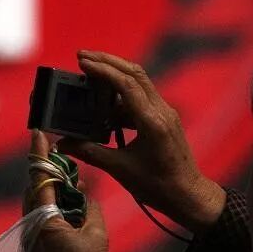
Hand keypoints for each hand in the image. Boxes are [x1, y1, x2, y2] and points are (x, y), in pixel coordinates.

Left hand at [23, 130, 106, 251]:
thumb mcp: (96, 235)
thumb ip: (89, 205)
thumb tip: (83, 187)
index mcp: (44, 216)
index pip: (40, 176)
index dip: (39, 152)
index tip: (39, 132)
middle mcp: (29, 222)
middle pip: (35, 187)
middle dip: (47, 170)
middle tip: (61, 155)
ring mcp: (26, 235)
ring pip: (34, 201)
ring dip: (48, 189)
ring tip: (66, 180)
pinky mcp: (29, 245)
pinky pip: (36, 216)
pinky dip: (48, 206)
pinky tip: (64, 206)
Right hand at [59, 50, 226, 236]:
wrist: (189, 196)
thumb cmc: (158, 186)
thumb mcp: (120, 169)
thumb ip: (90, 152)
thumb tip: (63, 143)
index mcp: (152, 122)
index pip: (127, 84)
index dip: (103, 70)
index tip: (82, 62)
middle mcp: (162, 111)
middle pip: (135, 73)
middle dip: (107, 61)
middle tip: (82, 55)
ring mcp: (165, 112)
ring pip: (139, 81)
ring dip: (114, 74)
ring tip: (89, 76)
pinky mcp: (163, 117)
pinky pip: (141, 96)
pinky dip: (121, 93)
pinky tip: (105, 104)